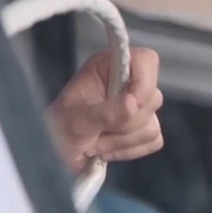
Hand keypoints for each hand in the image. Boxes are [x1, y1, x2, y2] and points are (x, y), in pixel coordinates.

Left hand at [45, 47, 163, 173]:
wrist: (57, 152)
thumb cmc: (59, 128)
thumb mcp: (76, 121)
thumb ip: (104, 113)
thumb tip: (132, 104)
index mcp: (107, 67)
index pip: (146, 60)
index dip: (144, 82)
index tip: (129, 104)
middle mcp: (126, 82)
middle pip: (153, 98)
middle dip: (124, 123)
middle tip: (95, 129)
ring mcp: (138, 107)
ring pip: (152, 125)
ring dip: (120, 140)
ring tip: (94, 141)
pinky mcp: (144, 128)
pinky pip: (154, 141)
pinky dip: (129, 150)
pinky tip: (105, 148)